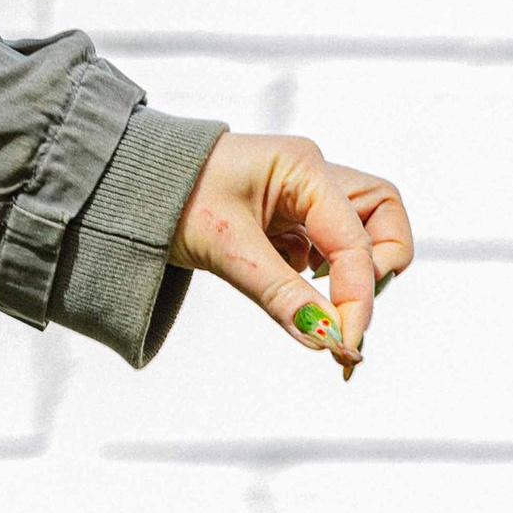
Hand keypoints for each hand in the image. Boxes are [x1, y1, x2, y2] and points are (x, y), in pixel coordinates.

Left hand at [169, 131, 412, 372]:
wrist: (128, 184)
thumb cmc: (171, 196)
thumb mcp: (227, 249)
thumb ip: (282, 295)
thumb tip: (326, 340)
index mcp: (304, 167)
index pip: (356, 241)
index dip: (357, 297)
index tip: (345, 345)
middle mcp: (315, 177)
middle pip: (385, 220)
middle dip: (378, 270)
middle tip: (347, 312)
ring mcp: (307, 199)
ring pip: (367, 233)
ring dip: (355, 273)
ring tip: (321, 302)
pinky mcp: (293, 222)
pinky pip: (331, 252)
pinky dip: (324, 279)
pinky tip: (291, 289)